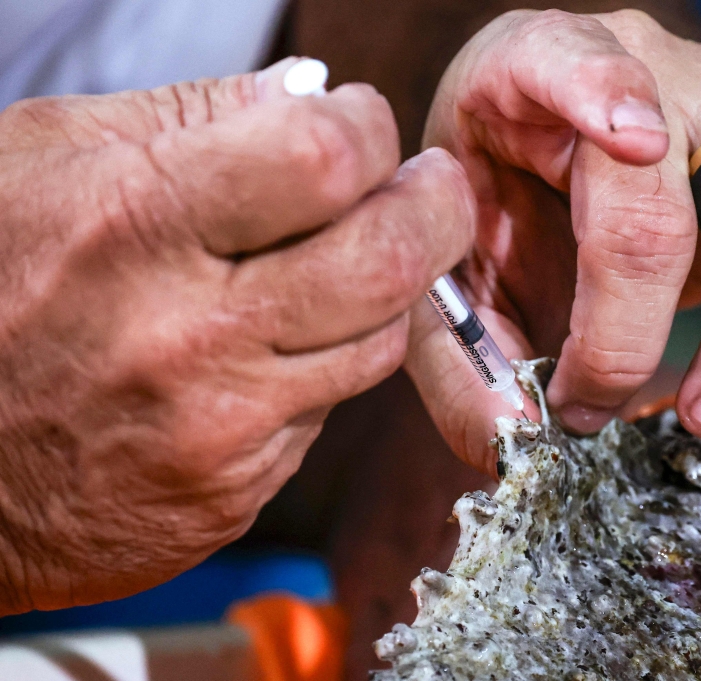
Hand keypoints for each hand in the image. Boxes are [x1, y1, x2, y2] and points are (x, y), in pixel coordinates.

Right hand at [0, 58, 473, 613]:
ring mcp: (219, 429)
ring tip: (346, 261)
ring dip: (385, 290)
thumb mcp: (46, 161)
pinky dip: (323, 364)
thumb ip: (186, 117)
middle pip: (388, 259)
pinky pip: (328, 410)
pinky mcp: (235, 492)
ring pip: (379, 341)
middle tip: (432, 187)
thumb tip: (308, 95)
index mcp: (132, 226)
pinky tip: (273, 346)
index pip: (323, 159)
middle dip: (437, 208)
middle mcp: (184, 337)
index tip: (362, 124)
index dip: (368, 127)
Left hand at [405, 10, 700, 473]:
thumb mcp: (448, 264)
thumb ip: (459, 347)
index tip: (630, 145)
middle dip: (633, 323)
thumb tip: (514, 435)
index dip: (601, 96)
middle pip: (666, 195)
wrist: (527, 158)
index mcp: (533, 69)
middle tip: (596, 408)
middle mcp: (646, 71)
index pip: (571, 61)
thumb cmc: (485, 203)